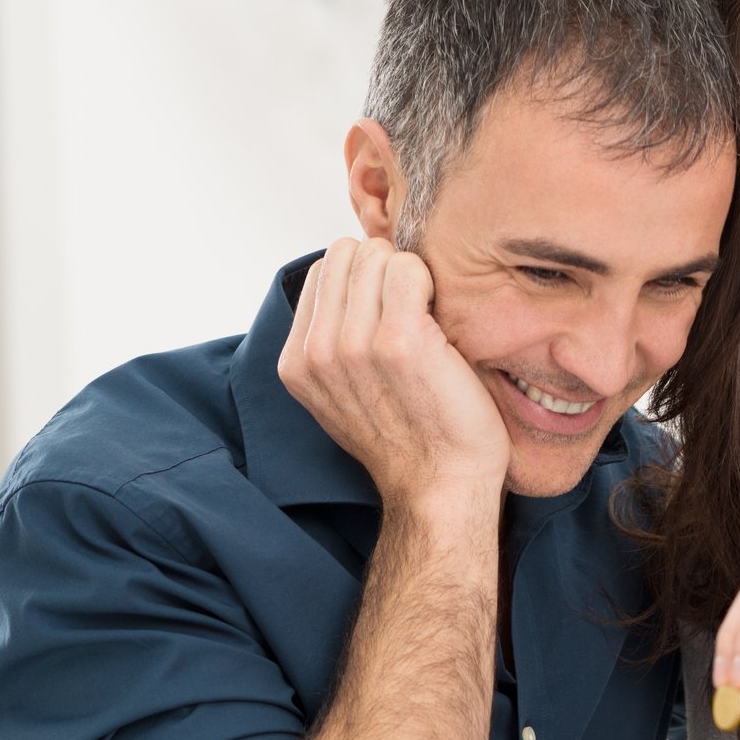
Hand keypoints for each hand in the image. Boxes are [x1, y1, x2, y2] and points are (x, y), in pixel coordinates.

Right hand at [278, 238, 508, 516]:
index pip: (324, 271)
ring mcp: (354, 345)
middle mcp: (316, 352)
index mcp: (297, 362)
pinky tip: (441, 321)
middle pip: (347, 254)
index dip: (364, 281)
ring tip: (426, 321)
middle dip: (384, 271)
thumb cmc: (410, 437)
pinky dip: (430, 282)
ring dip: (409, 277)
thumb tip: (349, 283)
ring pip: (377, 256)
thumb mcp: (343, 394)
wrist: (442, 486)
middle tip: (412, 313)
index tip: (389, 313)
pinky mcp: (399, 341)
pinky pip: (408, 268)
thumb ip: (331, 342)